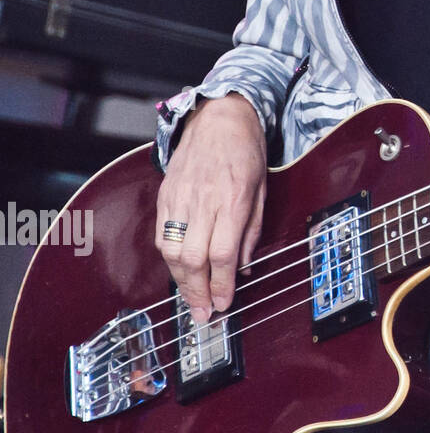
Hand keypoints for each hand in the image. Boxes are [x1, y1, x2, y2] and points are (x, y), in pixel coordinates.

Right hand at [154, 93, 266, 323]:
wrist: (219, 118)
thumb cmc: (247, 152)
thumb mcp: (263, 189)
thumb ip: (252, 229)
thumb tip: (242, 266)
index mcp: (233, 199)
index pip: (222, 253)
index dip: (221, 285)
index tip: (223, 304)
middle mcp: (203, 201)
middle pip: (193, 258)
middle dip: (197, 292)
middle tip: (203, 314)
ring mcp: (180, 198)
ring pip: (172, 251)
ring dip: (181, 281)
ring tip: (191, 298)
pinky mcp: (165, 196)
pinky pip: (162, 235)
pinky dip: (169, 258)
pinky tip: (180, 271)